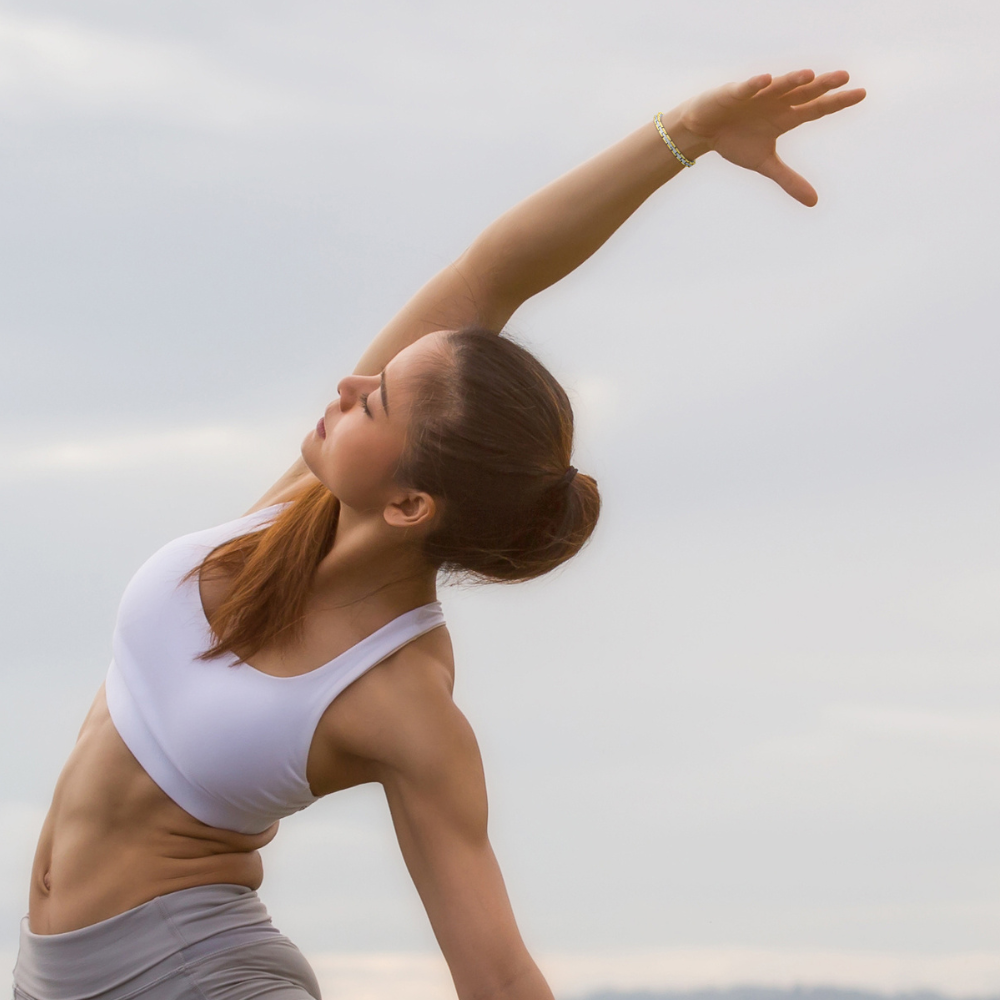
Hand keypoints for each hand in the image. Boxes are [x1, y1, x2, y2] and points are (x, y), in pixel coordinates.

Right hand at [679, 69, 865, 205]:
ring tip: (809, 76)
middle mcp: (776, 101)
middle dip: (822, 85)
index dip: (838, 102)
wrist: (703, 130)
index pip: (817, 108)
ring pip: (778, 86)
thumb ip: (789, 180)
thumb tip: (815, 203)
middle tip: (844, 78)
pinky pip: (746, 88)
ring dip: (792, 80)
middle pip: (803, 92)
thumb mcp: (764, 164)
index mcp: (786, 117)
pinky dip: (754, 85)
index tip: (862, 94)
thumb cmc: (736, 141)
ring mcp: (756, 95)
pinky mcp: (733, 93)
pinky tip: (766, 80)